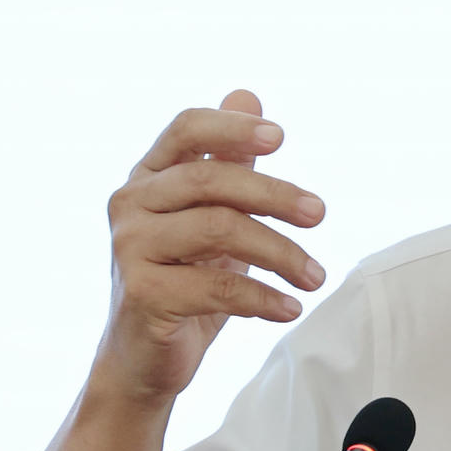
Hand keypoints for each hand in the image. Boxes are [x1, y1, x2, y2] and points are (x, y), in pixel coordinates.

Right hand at [97, 88, 326, 403]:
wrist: (144, 356)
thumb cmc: (184, 278)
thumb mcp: (210, 216)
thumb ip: (228, 161)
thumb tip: (247, 94)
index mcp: (148, 176)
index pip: (186, 129)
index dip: (233, 128)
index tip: (281, 138)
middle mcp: (131, 204)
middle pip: (210, 181)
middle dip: (275, 194)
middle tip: (319, 214)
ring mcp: (131, 248)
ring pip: (218, 231)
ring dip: (280, 254)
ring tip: (316, 277)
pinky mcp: (142, 293)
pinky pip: (216, 287)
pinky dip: (263, 298)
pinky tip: (290, 308)